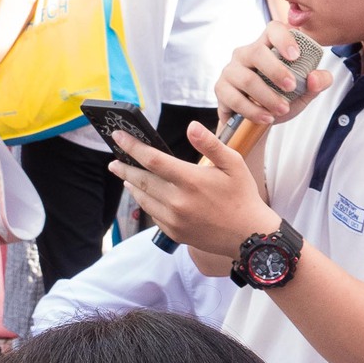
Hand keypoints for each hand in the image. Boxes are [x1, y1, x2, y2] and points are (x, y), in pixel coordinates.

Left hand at [105, 119, 278, 259]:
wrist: (249, 236)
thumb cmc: (242, 196)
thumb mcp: (233, 164)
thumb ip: (210, 144)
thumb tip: (191, 126)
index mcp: (191, 181)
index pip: (153, 160)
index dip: (132, 147)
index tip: (118, 137)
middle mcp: (178, 201)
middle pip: (141, 181)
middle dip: (125, 168)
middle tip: (114, 161)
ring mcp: (174, 220)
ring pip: (144, 199)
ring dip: (133, 186)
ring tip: (126, 176)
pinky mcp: (174, 232)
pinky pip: (153, 215)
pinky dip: (146, 203)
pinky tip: (145, 196)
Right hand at [215, 24, 333, 126]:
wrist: (257, 122)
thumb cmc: (281, 98)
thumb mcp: (305, 92)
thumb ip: (318, 82)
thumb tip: (315, 77)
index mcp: (268, 46)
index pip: (273, 29)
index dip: (284, 38)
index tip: (296, 56)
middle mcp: (247, 53)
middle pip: (257, 52)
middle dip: (276, 70)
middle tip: (292, 87)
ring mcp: (231, 70)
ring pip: (247, 79)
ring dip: (267, 96)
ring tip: (282, 109)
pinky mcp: (221, 88)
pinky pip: (235, 98)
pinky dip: (253, 110)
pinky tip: (267, 117)